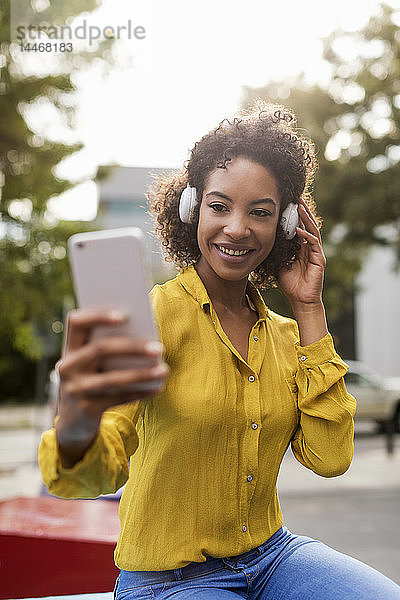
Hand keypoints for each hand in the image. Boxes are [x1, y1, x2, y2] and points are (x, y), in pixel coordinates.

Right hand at [55, 309, 168, 465]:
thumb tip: (145, 336)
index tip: (124, 315)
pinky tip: (158, 387)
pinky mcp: (87, 409)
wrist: (73, 421)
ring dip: (142, 373)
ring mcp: (75, 389)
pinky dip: (140, 392)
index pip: (77, 322)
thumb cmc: (92, 379)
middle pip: (100, 349)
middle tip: (159, 348)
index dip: (98, 316)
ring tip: (164, 370)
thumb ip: (109, 347)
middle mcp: (68, 366)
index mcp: (70, 347)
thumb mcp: (92, 363)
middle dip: (132, 347)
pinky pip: (118, 398)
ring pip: (112, 378)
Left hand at [278, 198, 325, 307]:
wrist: (300, 300)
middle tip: (296, 197)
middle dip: (302, 211)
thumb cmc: (290, 284)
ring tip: (300, 206)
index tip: (288, 203)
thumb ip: (276, 252)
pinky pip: (313, 243)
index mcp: (302, 247)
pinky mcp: (319, 259)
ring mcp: (316, 252)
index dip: (295, 215)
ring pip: (312, 230)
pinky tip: (298, 229)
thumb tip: (262, 241)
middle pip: (308, 224)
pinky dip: (306, 235)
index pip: (299, 226)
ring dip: (306, 218)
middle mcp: (310, 247)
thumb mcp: (279, 264)